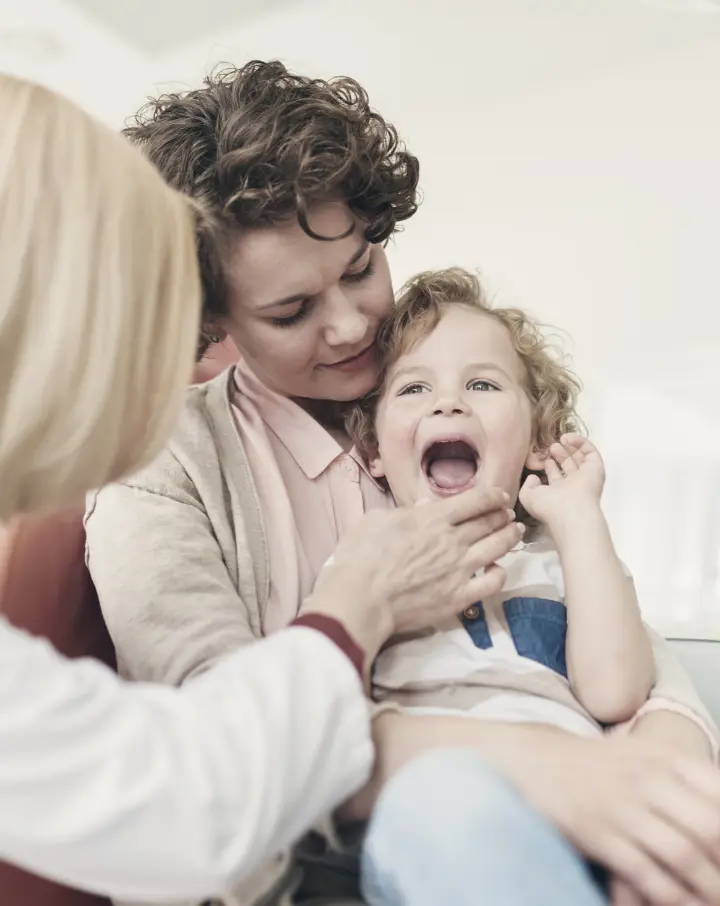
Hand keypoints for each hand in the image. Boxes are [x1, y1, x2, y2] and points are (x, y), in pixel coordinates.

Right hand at [303, 485, 522, 657]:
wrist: (360, 598)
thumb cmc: (360, 556)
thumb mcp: (377, 520)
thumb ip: (406, 511)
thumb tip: (426, 504)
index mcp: (433, 518)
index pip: (475, 500)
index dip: (493, 496)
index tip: (500, 496)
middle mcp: (453, 540)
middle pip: (490, 522)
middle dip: (503, 515)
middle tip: (509, 514)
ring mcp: (460, 569)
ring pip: (498, 547)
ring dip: (510, 537)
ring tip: (515, 533)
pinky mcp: (460, 597)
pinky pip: (492, 582)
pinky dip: (500, 573)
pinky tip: (497, 570)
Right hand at [504, 734, 719, 905]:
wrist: (539, 761)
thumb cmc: (603, 767)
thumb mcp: (649, 757)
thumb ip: (690, 782)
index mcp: (666, 756)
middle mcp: (647, 778)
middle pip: (709, 828)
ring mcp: (621, 807)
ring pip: (683, 856)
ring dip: (708, 888)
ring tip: (713, 899)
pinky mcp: (599, 835)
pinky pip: (647, 875)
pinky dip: (671, 897)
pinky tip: (681, 904)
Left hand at [519, 433, 604, 529]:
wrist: (571, 511)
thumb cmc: (549, 506)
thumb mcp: (529, 497)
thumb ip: (527, 486)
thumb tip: (533, 477)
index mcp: (559, 494)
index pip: (556, 477)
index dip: (550, 466)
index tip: (543, 458)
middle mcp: (574, 485)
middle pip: (569, 466)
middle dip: (560, 455)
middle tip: (552, 447)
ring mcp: (586, 477)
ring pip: (580, 458)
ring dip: (571, 447)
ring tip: (561, 439)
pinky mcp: (596, 468)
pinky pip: (590, 452)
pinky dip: (581, 442)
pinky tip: (568, 438)